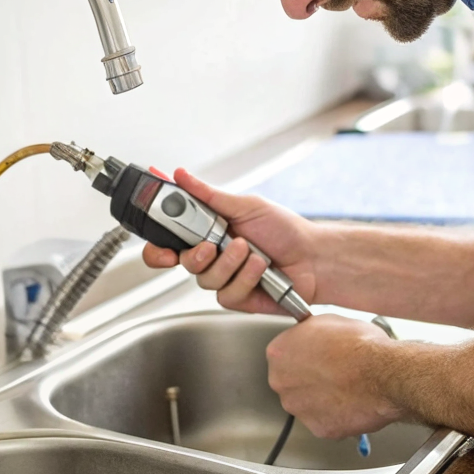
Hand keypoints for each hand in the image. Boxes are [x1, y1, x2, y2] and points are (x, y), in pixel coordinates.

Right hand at [142, 167, 322, 313]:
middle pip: (181, 263)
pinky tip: (260, 268)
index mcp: (208, 232)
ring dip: (229, 262)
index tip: (162, 243)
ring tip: (250, 250)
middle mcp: (213, 257)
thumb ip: (208, 195)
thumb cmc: (285, 230)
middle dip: (194, 255)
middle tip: (209, 245)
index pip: (170, 241)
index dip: (159, 246)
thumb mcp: (245, 205)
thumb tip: (181, 175)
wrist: (314, 256)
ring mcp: (224, 279)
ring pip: (205, 279)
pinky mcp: (238, 298)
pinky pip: (227, 293)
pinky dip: (245, 277)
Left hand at [265, 315, 401, 438]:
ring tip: (345, 387)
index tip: (315, 355)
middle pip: (292, 381)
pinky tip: (351, 402)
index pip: (283, 354)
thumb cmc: (360, 346)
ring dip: (322, 398)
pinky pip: (325, 422)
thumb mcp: (329, 321)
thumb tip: (314, 335)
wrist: (382, 375)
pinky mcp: (318, 428)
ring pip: (307, 404)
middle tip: (332, 372)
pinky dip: (337, 415)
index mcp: (279, 353)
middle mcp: (282, 383)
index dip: (303, 354)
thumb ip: (310, 332)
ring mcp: (299, 408)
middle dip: (309, 378)